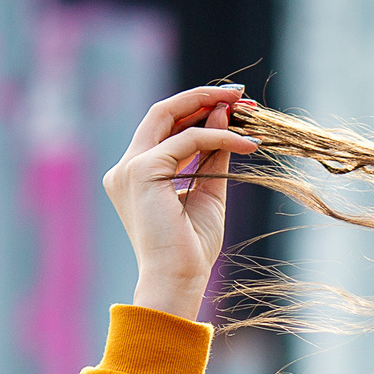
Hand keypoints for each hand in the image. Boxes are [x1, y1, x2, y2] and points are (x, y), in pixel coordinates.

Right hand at [103, 82, 260, 318]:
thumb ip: (212, 155)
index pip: (164, 127)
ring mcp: (130, 167)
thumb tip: (224, 116)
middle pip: (162, 112)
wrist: (178, 280)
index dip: (197, 109)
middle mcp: (125, 167)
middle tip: (240, 94)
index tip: (232, 104)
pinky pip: (189, 140)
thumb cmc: (191, 248)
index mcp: (135, 173)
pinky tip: (247, 144)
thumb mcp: (207, 192)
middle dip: (203, 97)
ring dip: (212, 107)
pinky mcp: (143, 171)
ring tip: (248, 109)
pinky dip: (220, 137)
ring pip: (172, 117)